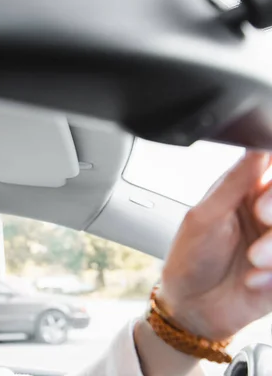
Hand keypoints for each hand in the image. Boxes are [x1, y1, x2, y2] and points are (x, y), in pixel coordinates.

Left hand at [158, 151, 271, 340]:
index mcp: (249, 191)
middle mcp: (271, 213)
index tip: (260, 200)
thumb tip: (256, 146)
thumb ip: (233, 183)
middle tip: (260, 217)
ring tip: (253, 261)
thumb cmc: (190, 258)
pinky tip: (254, 281)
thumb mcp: (204, 217)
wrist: (192, 307)